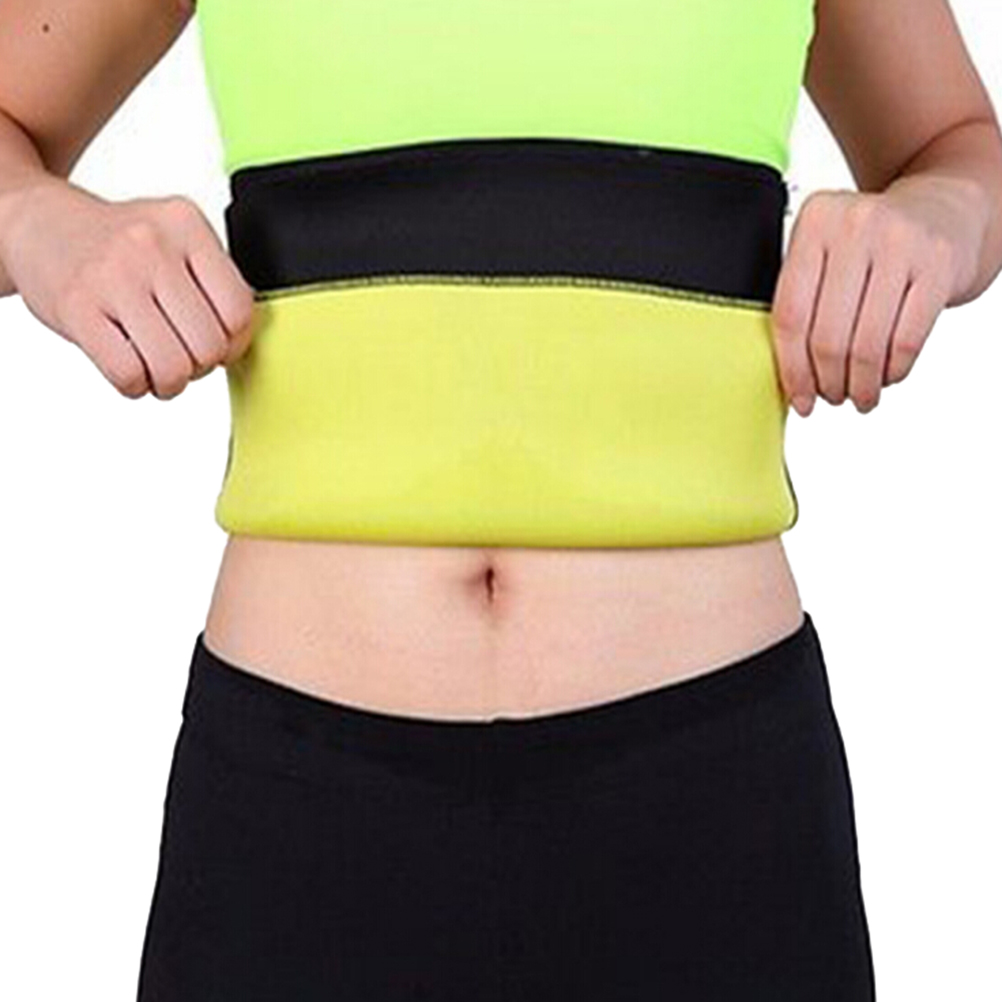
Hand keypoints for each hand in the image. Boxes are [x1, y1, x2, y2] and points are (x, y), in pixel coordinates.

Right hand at [0, 177, 255, 398]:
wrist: (40, 225)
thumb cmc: (119, 246)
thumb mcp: (174, 239)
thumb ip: (213, 281)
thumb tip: (242, 341)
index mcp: (187, 225)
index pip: (239, 311)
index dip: (234, 345)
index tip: (218, 347)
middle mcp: (152, 246)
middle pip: (209, 346)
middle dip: (200, 367)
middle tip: (182, 357)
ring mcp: (113, 276)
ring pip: (172, 367)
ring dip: (169, 383)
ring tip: (157, 367)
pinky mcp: (78, 307)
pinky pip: (128, 374)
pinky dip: (135, 386)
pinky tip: (130, 368)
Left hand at [769, 182, 970, 415]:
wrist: (937, 213)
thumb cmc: (868, 246)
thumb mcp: (825, 254)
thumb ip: (801, 301)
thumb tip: (788, 380)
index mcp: (815, 221)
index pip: (791, 314)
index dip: (793, 369)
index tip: (798, 399)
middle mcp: (856, 225)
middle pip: (828, 335)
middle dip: (829, 382)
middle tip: (832, 397)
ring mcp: (900, 242)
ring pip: (867, 344)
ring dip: (861, 384)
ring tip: (859, 395)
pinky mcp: (938, 264)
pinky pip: (906, 340)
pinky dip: (893, 370)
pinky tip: (886, 376)